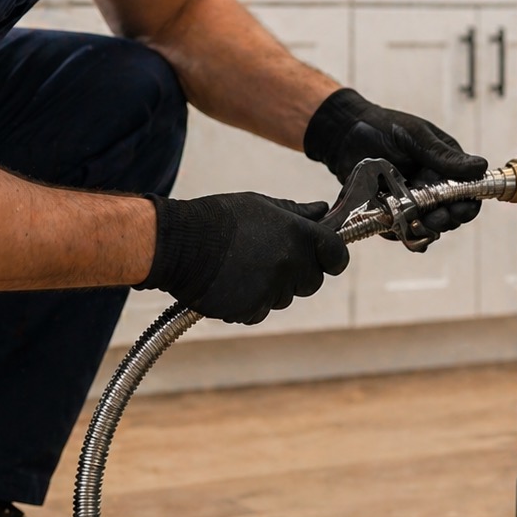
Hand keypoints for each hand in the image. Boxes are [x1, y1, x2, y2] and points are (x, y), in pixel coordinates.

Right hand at [138, 193, 347, 324]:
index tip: (326, 256)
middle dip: (299, 273)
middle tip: (271, 258)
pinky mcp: (251, 310)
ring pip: (284, 297)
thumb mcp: (261, 205)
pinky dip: (250, 302)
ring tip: (243, 267)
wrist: (179, 244)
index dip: (333, 256)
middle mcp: (289, 265)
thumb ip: (296, 212)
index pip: (337, 254)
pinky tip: (231, 283)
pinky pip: (260, 310)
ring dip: (272, 287)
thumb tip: (323, 211)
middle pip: (312, 281)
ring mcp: (271, 290)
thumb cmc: (219, 219)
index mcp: (297, 235)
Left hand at [303, 88, 488, 238]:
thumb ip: (443, 155)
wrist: (346, 134)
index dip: (468, 204)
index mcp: (446, 167)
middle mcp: (432, 186)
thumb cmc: (384, 127)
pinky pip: (401, 230)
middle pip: (450, 214)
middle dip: (446, 219)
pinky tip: (397, 229)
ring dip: (426, 229)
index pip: (468, 192)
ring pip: (427, 225)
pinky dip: (401, 233)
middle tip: (438, 218)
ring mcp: (412, 201)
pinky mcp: (392, 211)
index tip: (461, 208)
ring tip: (419, 222)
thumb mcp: (416, 136)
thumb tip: (480, 167)